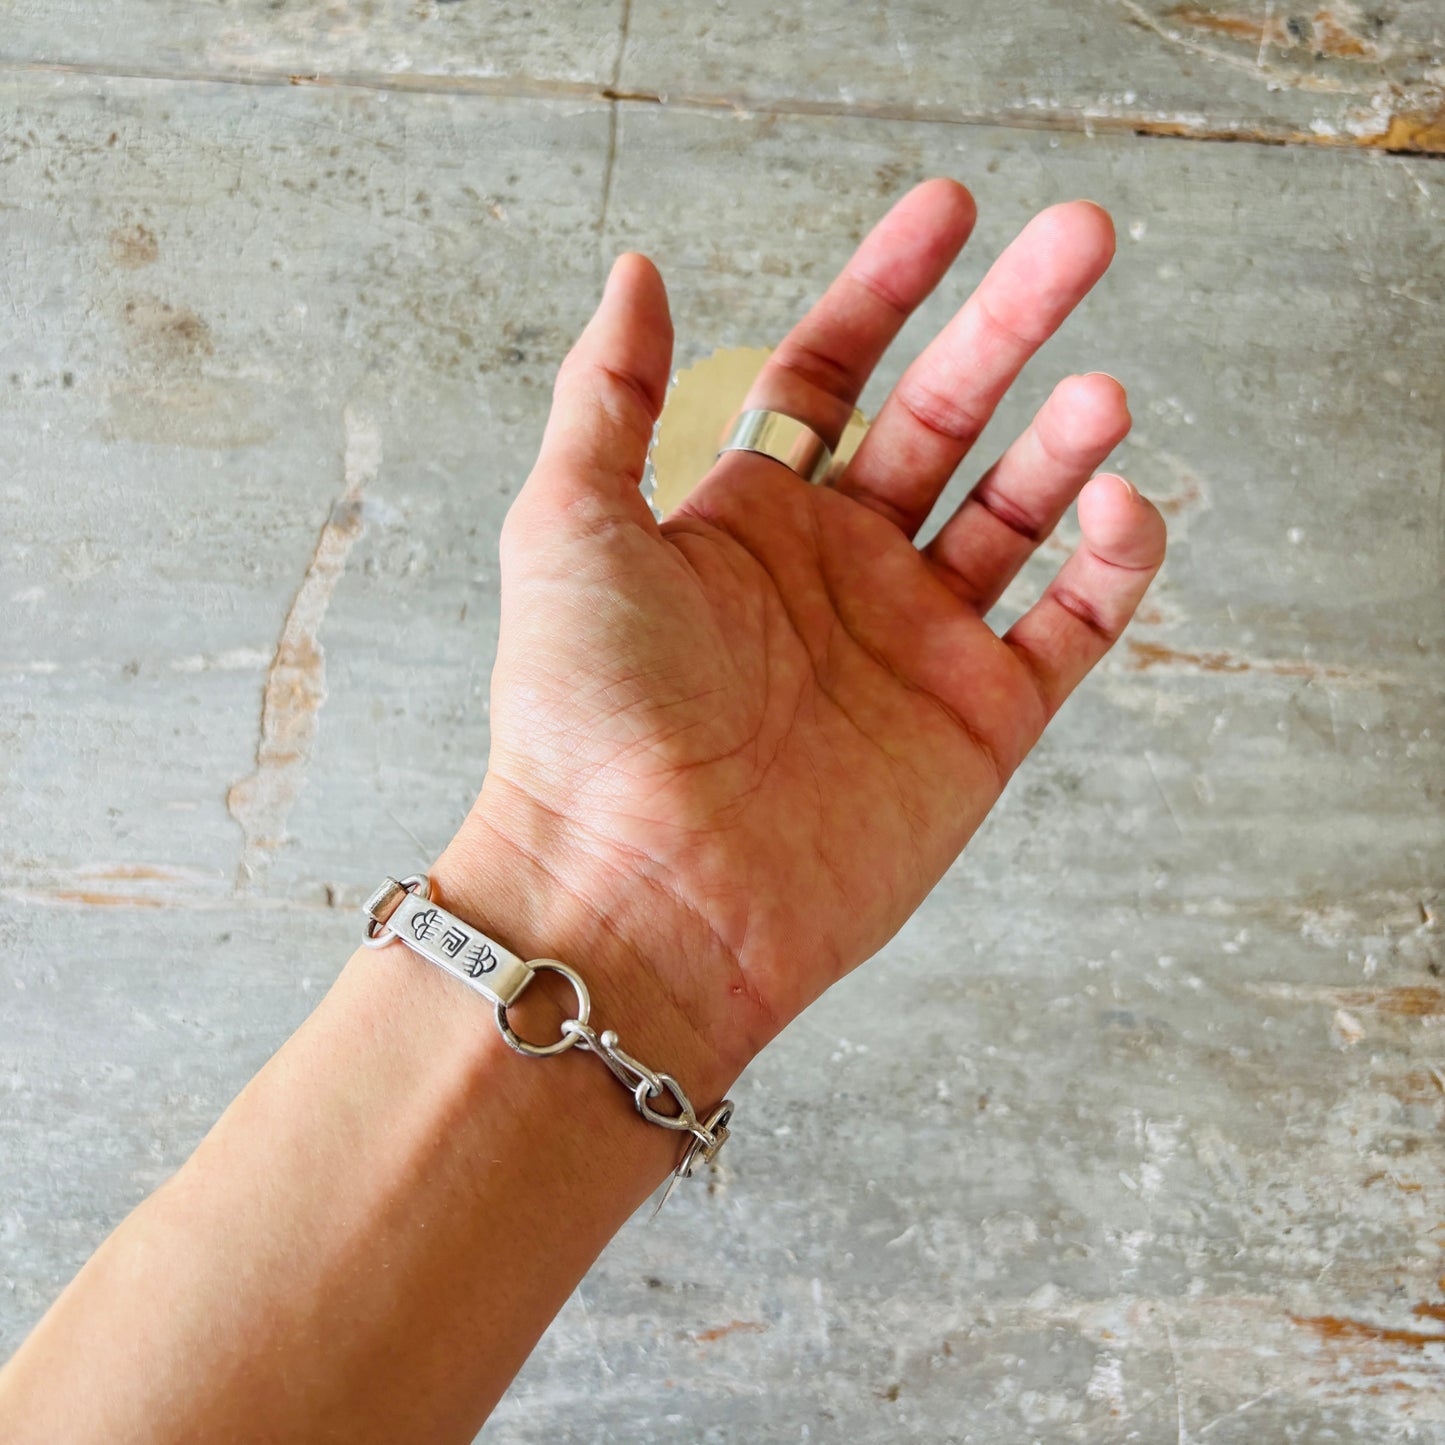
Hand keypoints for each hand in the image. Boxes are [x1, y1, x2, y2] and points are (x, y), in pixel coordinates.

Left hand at [435, 180, 1164, 1098]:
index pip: (835, 370)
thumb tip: (637, 274)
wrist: (642, 894)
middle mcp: (838, 574)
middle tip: (1078, 238)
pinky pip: (1070, 628)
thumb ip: (610, 395)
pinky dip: (1110, 566)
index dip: (889, 286)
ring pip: (1016, 516)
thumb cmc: (585, 716)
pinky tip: (1120, 502)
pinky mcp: (978, 727)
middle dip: (1009, 326)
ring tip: (1100, 389)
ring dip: (1064, 442)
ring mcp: (913, 648)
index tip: (947, 210)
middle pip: (943, 419)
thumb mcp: (567, 525)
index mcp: (749, 520)